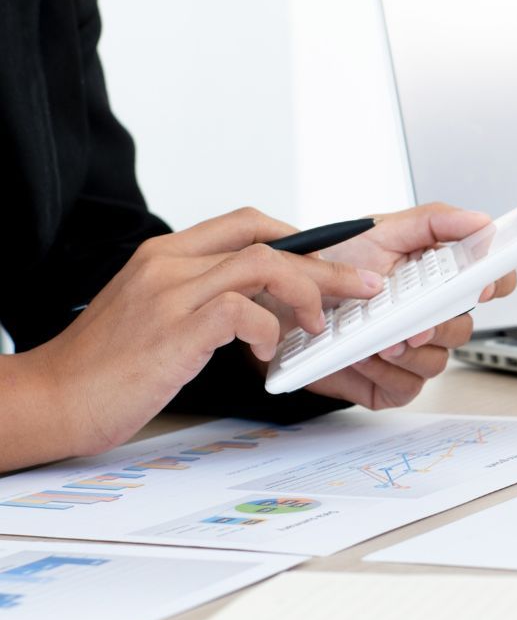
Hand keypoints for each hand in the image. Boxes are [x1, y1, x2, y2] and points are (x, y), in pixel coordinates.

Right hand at [24, 208, 377, 462]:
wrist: (52, 398)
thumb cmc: (109, 366)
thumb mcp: (157, 315)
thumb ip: (204, 297)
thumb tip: (262, 305)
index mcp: (166, 254)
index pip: (246, 221)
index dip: (299, 237)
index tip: (334, 258)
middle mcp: (169, 263)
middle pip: (267, 238)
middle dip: (326, 262)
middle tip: (362, 286)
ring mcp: (170, 292)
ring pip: (264, 263)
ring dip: (307, 291)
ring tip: (319, 324)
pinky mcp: (174, 328)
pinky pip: (242, 309)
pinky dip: (268, 328)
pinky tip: (266, 353)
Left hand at [298, 203, 516, 409]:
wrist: (285, 302)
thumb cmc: (332, 267)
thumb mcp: (379, 230)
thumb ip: (433, 220)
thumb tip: (479, 221)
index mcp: (438, 277)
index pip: (490, 281)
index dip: (496, 283)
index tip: (482, 285)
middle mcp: (431, 316)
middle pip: (464, 328)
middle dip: (440, 326)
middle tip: (415, 320)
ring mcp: (414, 351)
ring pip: (437, 361)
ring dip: (408, 351)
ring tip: (376, 337)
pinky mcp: (392, 383)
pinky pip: (407, 386)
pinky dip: (384, 372)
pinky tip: (363, 354)